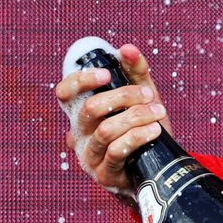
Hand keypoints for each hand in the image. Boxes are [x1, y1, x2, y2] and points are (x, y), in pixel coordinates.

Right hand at [54, 42, 167, 191]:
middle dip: (124, 96)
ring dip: (137, 116)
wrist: (158, 169)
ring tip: (158, 112)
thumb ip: (135, 72)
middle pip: (90, 108)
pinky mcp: (104, 174)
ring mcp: (90, 156)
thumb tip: (127, 48)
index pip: (64, 93)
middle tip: (147, 95)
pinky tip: (154, 130)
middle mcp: (80, 134)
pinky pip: (118, 151)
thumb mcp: (142, 97)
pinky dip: (139, 136)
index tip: (106, 74)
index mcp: (83, 113)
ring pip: (106, 130)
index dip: (80, 80)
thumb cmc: (143, 129)